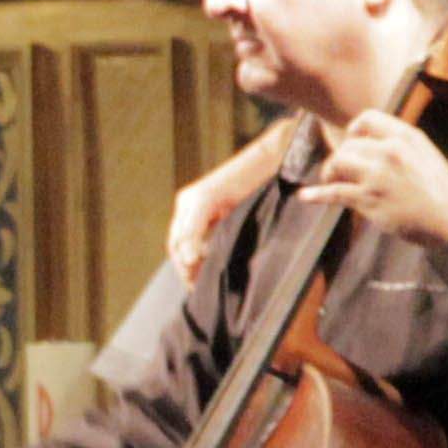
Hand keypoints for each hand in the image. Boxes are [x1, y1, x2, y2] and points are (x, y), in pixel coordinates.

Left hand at [165, 127, 277, 276]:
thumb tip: (210, 264)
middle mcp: (187, 201)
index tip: (194, 285)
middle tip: (196, 286)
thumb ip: (220, 236)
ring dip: (185, 260)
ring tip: (195, 278)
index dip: (183, 266)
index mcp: (191, 206)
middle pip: (175, 242)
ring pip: (180, 236)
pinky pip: (192, 225)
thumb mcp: (234, 217)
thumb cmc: (259, 190)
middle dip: (183, 267)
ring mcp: (193, 197)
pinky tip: (195, 260)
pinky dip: (192, 244)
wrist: (272, 160)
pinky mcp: (204, 195)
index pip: (178, 242)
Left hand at [306, 109, 447, 248]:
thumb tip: (369, 146)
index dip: (354, 131)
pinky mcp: (369, 199)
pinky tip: (305, 196)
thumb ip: (398, 145)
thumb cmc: (440, 189)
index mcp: (405, 137)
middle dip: (342, 157)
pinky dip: (316, 194)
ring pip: (338, 162)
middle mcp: (390, 151)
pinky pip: (334, 192)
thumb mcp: (423, 153)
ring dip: (330, 172)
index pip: (367, 119)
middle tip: (342, 170)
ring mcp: (378, 175)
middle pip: (348, 145)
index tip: (352, 143)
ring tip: (331, 180)